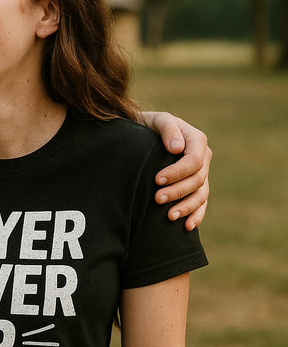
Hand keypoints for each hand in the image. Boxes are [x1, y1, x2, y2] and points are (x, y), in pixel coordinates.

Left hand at [141, 111, 211, 230]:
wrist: (143, 135)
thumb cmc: (148, 125)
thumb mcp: (156, 120)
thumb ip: (168, 129)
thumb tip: (177, 148)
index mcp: (196, 140)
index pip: (194, 160)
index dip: (178, 172)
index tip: (157, 179)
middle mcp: (203, 158)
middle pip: (197, 179)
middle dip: (178, 191)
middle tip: (157, 199)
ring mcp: (201, 174)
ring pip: (201, 194)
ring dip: (187, 207)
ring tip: (170, 216)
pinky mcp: (196, 187)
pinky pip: (201, 204)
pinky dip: (196, 215)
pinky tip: (186, 226)